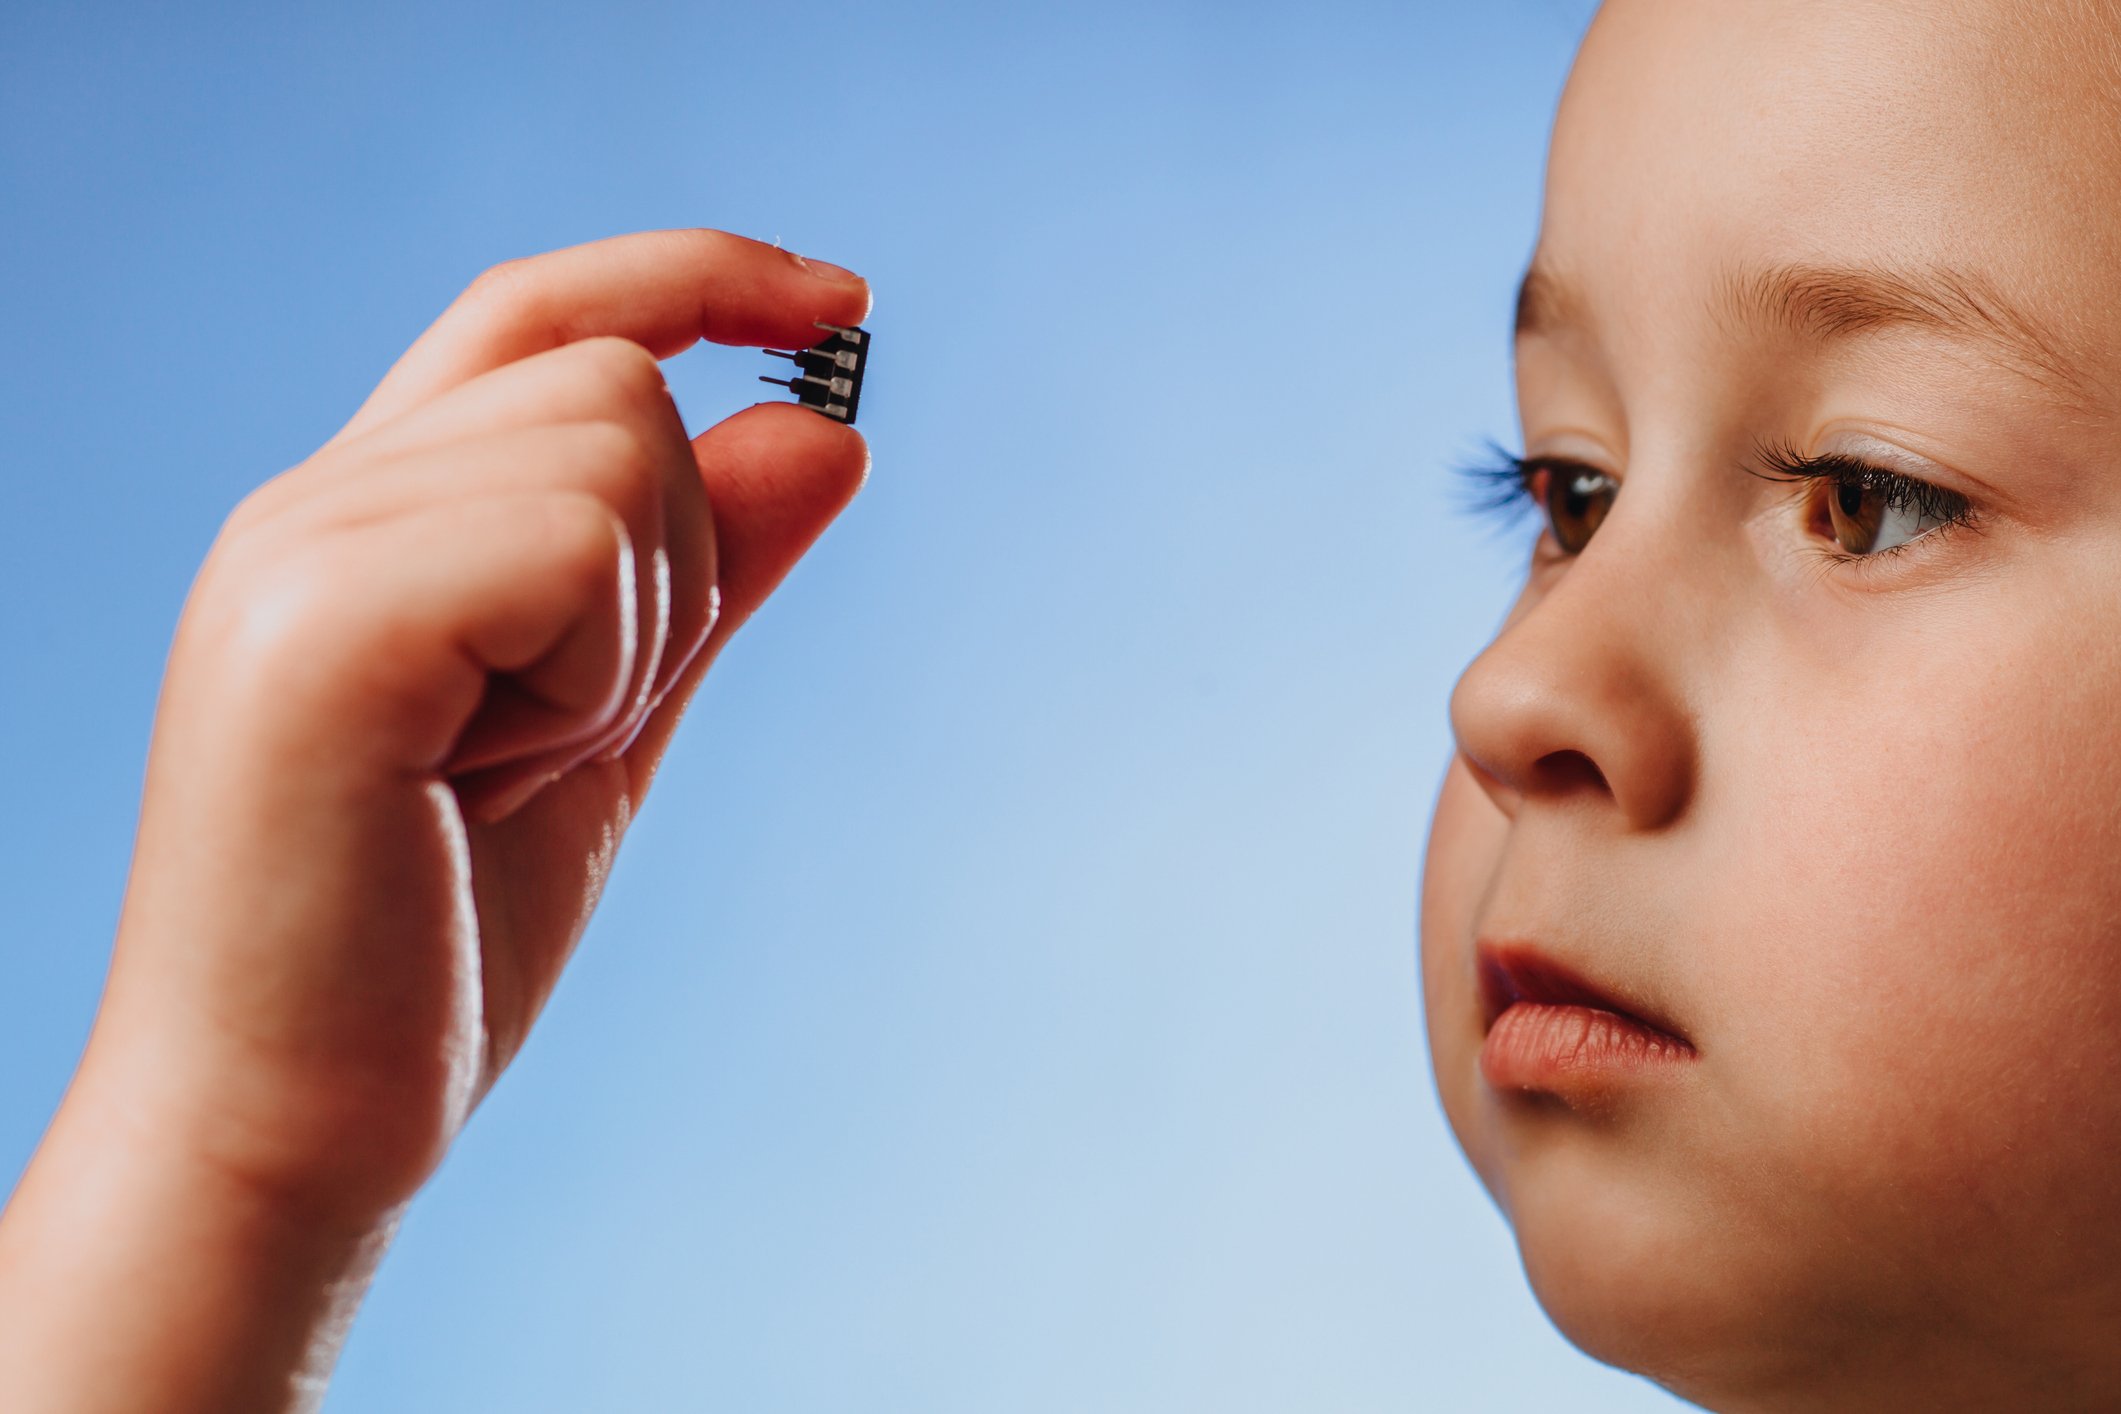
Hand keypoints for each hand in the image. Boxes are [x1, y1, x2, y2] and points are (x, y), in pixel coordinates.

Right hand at [0, 229, 869, 1410]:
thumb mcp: (615, 721)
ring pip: (619, 443)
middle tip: (558, 732)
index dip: (696, 276)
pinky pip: (582, 541)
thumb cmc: (439, 940)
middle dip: (674, 564)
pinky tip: (496, 772)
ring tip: (513, 762)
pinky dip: (601, 667)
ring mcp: (304, 548)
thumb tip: (832, 429)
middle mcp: (316, 497)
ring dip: (635, 629)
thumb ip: (712, 572)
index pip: (544, 311)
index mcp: (369, 513)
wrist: (297, 1132)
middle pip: (619, 377)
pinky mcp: (321, 623)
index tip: (847, 300)